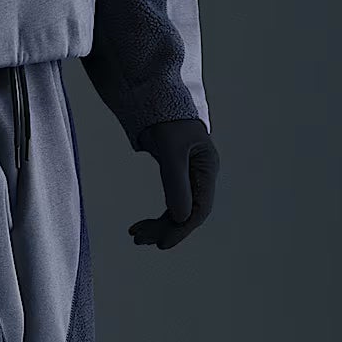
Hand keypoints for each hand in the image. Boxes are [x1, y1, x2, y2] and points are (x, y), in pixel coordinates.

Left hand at [129, 118, 218, 249]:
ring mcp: (189, 177)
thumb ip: (176, 183)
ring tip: (135, 235)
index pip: (199, 209)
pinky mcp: (176, 176)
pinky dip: (156, 216)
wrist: (155, 97)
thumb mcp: (170, 151)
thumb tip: (181, 218)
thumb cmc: (166, 120)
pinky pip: (170, 203)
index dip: (182, 229)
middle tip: (139, 240)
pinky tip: (139, 225)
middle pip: (187, 213)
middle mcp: (201, 175)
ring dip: (158, 225)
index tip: (162, 244)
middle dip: (164, 229)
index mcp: (207, 169)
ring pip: (177, 211)